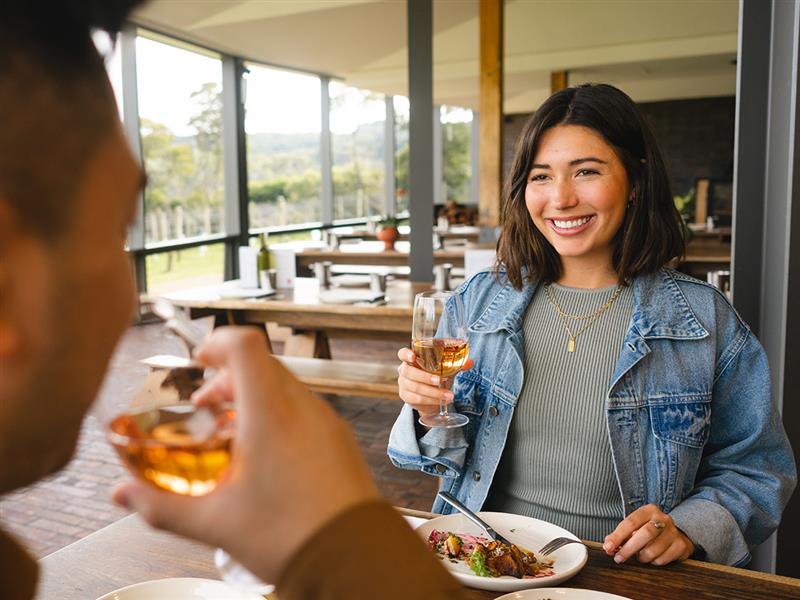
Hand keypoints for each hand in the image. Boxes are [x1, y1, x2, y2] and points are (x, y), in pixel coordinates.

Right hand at [112, 327, 378, 583]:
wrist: (354, 556)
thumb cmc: (290, 536)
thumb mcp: (215, 523)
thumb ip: (161, 506)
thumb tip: (122, 495)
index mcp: (270, 414)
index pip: (246, 346)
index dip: (218, 341)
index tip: (201, 357)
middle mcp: (303, 407)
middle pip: (263, 365)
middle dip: (229, 377)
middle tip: (206, 406)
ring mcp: (327, 420)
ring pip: (286, 386)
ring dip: (255, 396)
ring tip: (234, 433)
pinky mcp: (340, 438)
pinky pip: (306, 409)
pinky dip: (280, 413)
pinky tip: (267, 453)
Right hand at [396, 347, 473, 417]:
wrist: (431, 396)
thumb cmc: (437, 376)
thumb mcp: (446, 368)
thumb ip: (457, 364)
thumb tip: (469, 362)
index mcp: (412, 359)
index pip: (402, 353)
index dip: (406, 354)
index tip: (413, 356)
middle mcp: (404, 370)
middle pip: (408, 372)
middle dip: (425, 377)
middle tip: (440, 381)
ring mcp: (404, 384)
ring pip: (415, 388)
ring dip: (433, 392)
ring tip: (449, 395)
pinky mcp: (406, 397)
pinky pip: (417, 399)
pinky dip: (431, 400)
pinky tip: (442, 401)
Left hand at [603, 504, 694, 565]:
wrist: (677, 533)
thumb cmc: (651, 529)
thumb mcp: (636, 526)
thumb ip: (621, 534)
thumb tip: (608, 546)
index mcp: (649, 510)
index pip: (631, 522)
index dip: (617, 536)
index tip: (608, 547)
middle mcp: (663, 519)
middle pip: (645, 534)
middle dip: (628, 549)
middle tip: (618, 558)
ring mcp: (674, 532)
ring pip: (653, 550)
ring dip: (642, 557)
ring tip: (639, 556)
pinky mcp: (681, 546)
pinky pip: (663, 559)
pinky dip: (653, 562)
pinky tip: (652, 557)